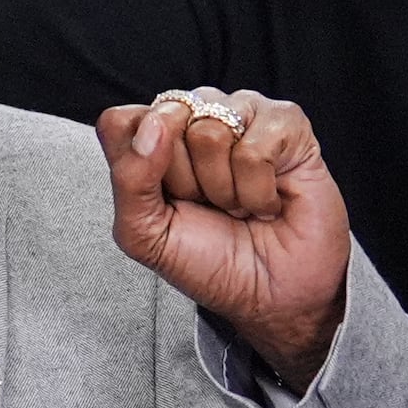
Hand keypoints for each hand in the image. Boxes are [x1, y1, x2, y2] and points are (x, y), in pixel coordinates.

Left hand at [97, 88, 348, 392]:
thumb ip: (129, 179)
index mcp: (151, 136)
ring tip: (237, 204)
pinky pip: (255, 149)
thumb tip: (154, 124)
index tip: (165, 199)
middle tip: (207, 204)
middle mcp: (194, 114)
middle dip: (183, 180)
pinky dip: (258, 191)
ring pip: (209, 132)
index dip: (138, 165)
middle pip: (163, 122)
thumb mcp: (144, 233)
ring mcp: (241, 112)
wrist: (271, 294)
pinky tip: (267, 201)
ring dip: (223, 188)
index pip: (120, 122)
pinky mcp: (287, 122)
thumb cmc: (209, 259)